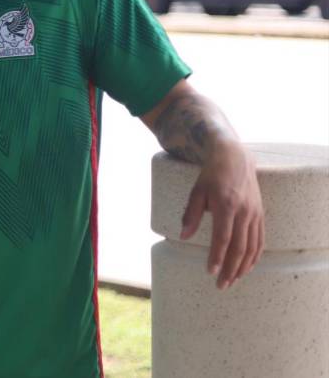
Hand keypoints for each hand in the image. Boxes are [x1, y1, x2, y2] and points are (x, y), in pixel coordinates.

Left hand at [180, 146, 264, 289]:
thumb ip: (191, 214)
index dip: (217, 257)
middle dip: (230, 269)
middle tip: (222, 285)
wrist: (235, 158)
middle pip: (239, 247)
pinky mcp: (260, 215)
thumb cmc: (211, 175)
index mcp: (226, 205)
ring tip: (233, 280)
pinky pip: (260, 240)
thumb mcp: (196, 191)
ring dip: (243, 266)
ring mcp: (255, 214)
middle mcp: (244, 212)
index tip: (210, 272)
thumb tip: (184, 236)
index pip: (223, 238)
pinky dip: (255, 256)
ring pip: (252, 247)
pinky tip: (247, 267)